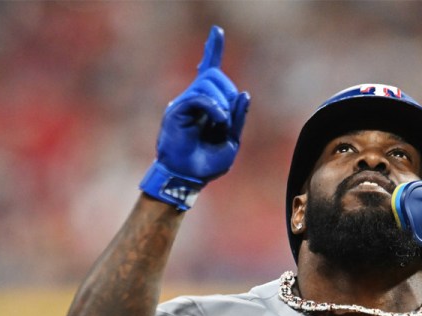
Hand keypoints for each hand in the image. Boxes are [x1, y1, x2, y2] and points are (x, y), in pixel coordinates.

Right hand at [140, 25, 250, 209]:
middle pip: (217, 76)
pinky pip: (200, 97)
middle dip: (229, 95)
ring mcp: (184, 103)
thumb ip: (238, 119)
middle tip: (226, 122)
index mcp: (207, 105)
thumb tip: (244, 94)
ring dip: (222, 104)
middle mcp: (194, 99)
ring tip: (220, 125)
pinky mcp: (176, 110)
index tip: (217, 32)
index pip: (209, 70)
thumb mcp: (231, 141)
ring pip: (209, 84)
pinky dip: (214, 108)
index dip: (213, 50)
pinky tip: (218, 120)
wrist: (188, 177)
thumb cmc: (207, 164)